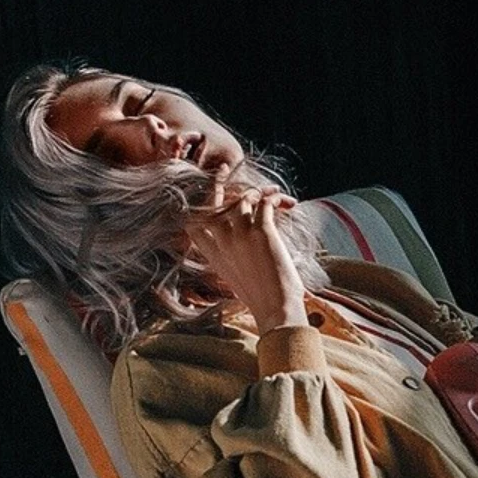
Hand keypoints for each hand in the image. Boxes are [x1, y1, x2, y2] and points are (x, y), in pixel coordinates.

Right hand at [183, 175, 306, 333]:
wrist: (275, 309)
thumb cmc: (261, 299)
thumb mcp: (234, 277)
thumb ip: (230, 256)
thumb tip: (238, 241)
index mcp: (213, 254)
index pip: (192, 222)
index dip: (195, 202)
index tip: (203, 190)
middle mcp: (222, 241)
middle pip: (214, 201)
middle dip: (218, 182)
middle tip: (225, 168)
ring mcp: (240, 234)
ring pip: (243, 197)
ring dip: (259, 191)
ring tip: (274, 193)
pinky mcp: (261, 231)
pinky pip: (264, 202)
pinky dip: (275, 198)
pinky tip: (286, 202)